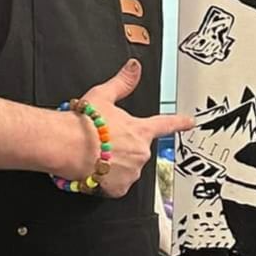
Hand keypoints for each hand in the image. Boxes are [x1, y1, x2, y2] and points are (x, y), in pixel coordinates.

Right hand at [64, 58, 193, 197]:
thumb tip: (134, 67)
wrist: (65, 146)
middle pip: (138, 149)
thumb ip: (122, 83)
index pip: (166, 124)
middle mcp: (140, 152)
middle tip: (104, 142)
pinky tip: (94, 169)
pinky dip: (106, 181)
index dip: (179, 122)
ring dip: (115, 164)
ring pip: (127, 168)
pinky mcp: (118, 188)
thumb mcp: (103, 95)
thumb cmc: (83, 123)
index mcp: (140, 130)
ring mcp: (131, 172)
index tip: (189, 122)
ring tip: (96, 154)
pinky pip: (115, 186)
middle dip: (124, 147)